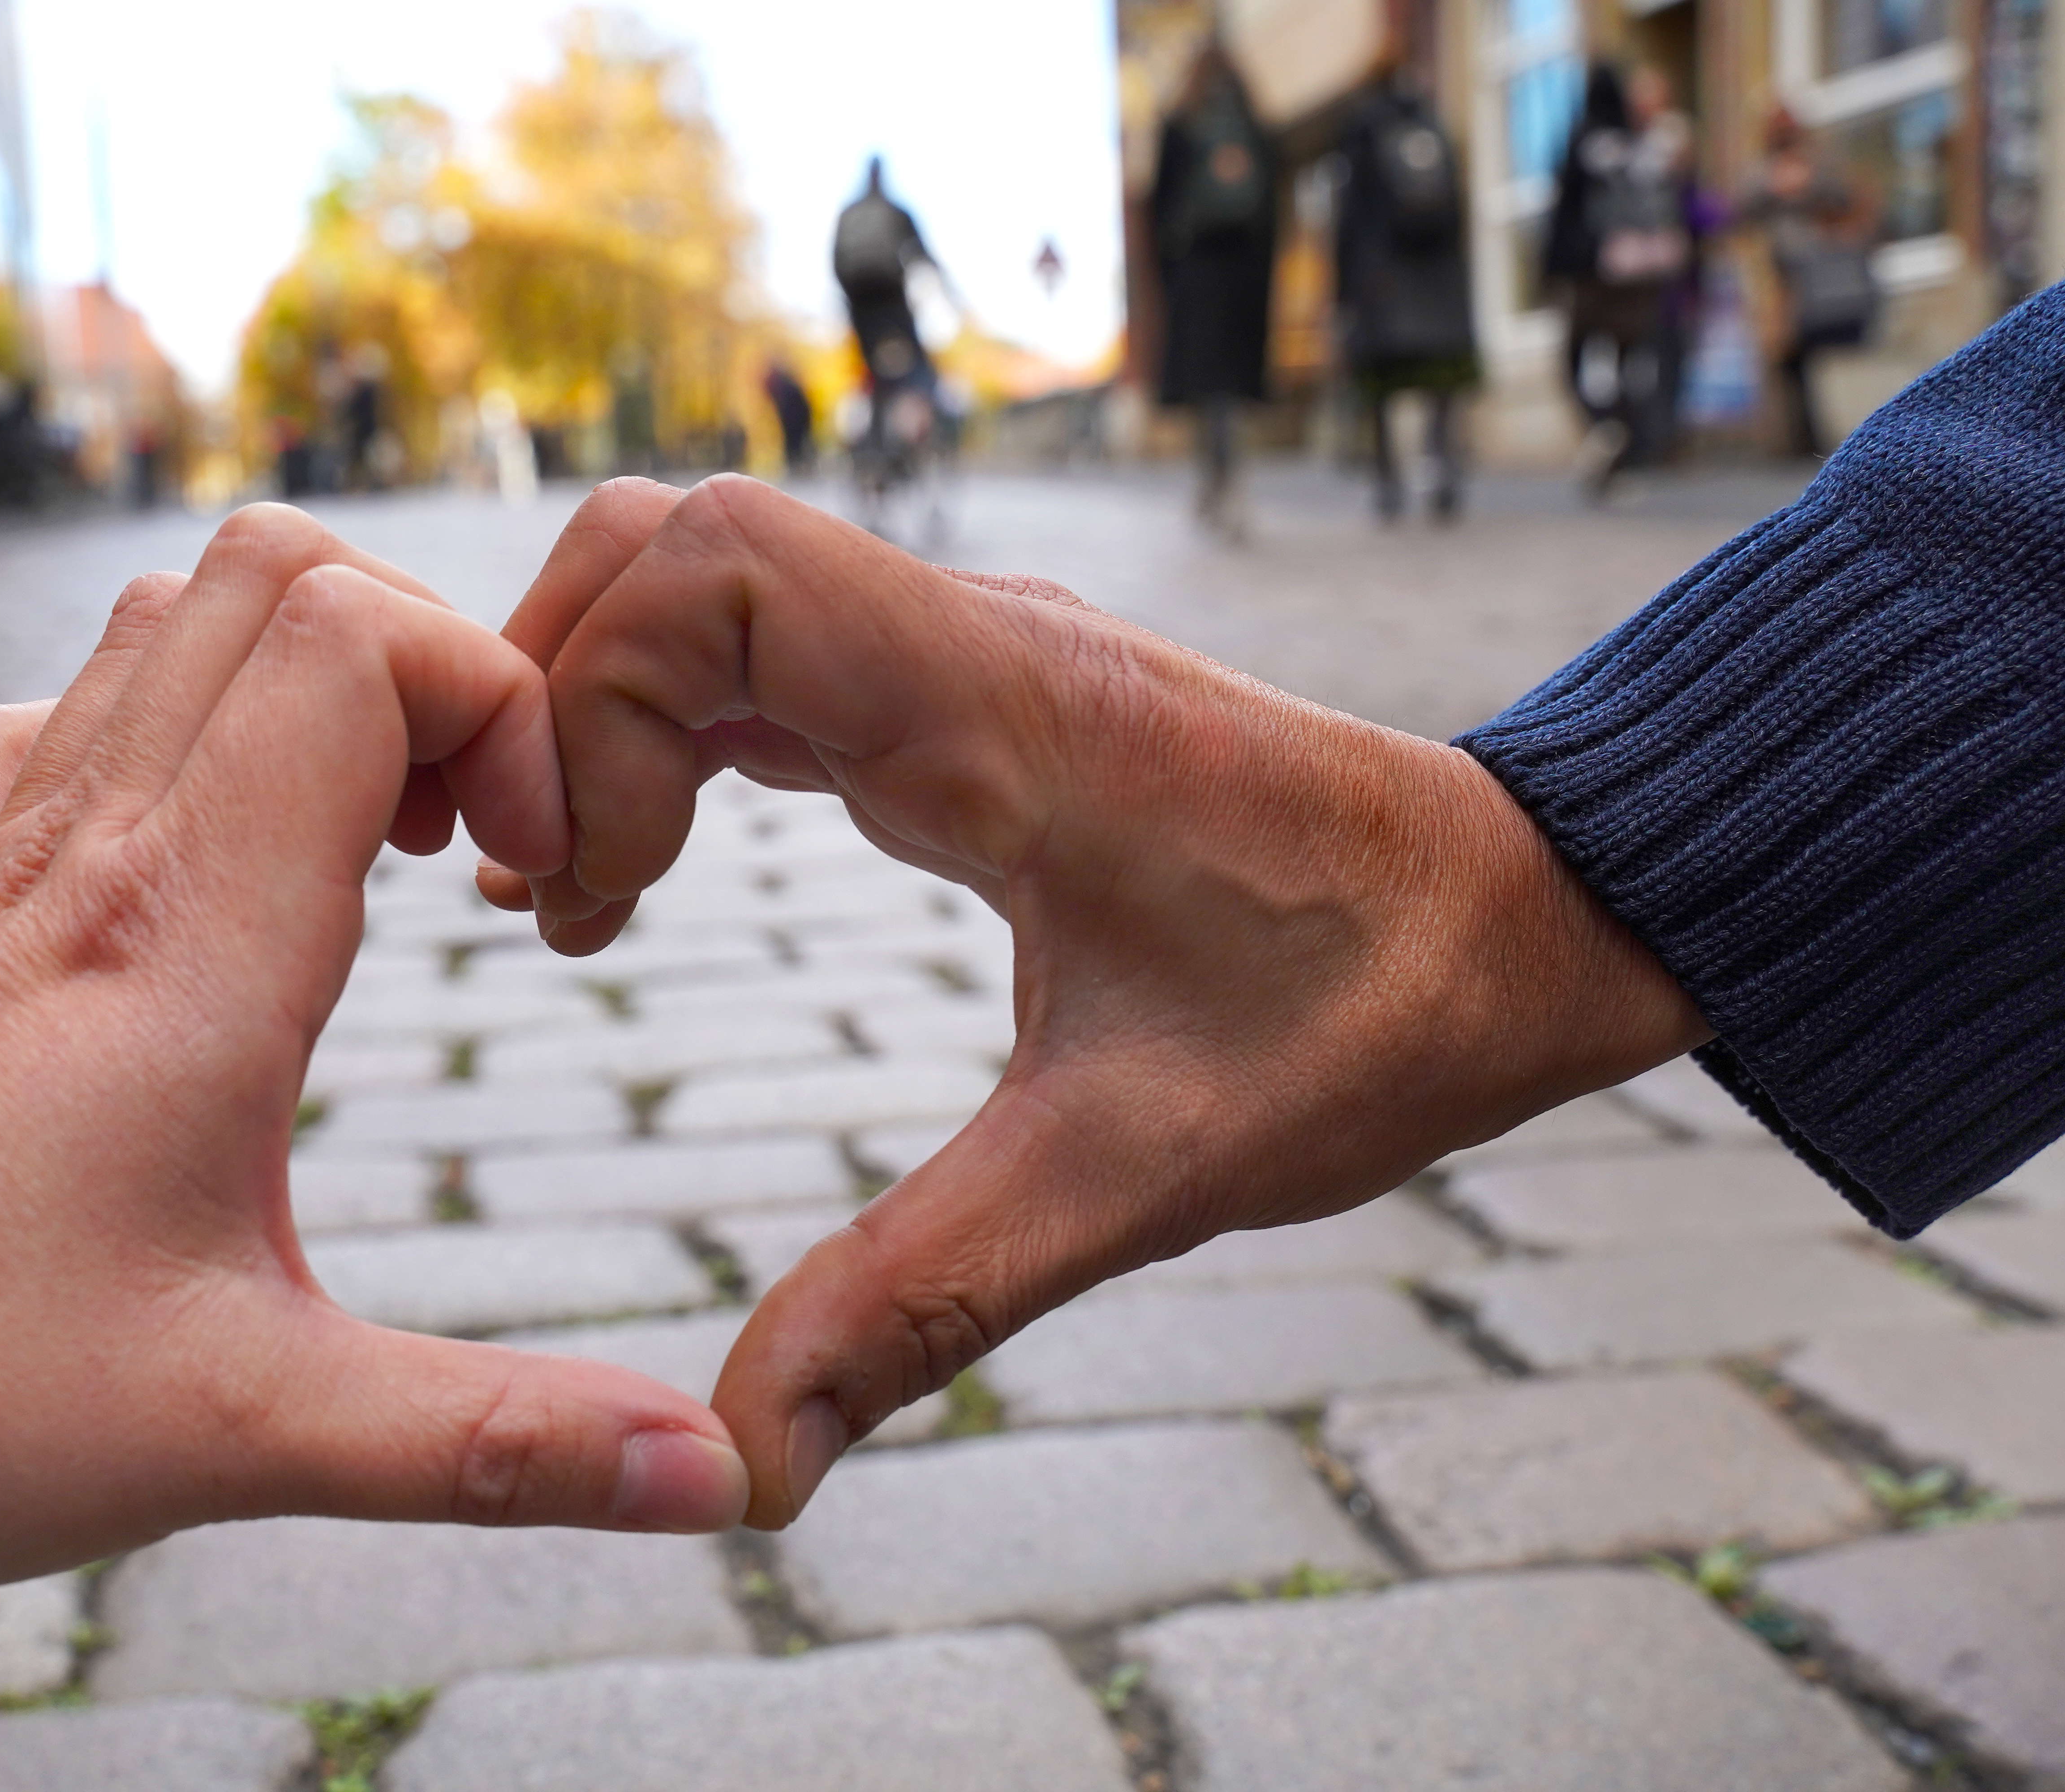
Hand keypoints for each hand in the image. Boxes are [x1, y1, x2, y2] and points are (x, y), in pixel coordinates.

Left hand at [0, 505, 747, 1605]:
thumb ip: (493, 1443)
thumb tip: (708, 1480)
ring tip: (379, 836)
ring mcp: (15, 848)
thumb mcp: (250, 1429)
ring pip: (176, 609)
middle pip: (284, 571)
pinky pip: (75, 708)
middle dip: (433, 659)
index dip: (505, 711)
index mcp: (190, 935)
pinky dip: (180, 722)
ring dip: (313, 672)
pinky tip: (214, 851)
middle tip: (477, 838)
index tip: (535, 869)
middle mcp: (99, 845)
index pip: (372, 646)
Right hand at [481, 477, 1707, 1527]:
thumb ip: (921, 1305)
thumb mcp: (1132, 1176)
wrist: (1521, 918)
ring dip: (608, 712)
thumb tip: (744, 1469)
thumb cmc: (1363, 1017)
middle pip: (673, 544)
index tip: (589, 900)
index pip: (712, 571)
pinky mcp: (977, 695)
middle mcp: (973, 641)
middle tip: (543, 894)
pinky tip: (643, 873)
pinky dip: (675, 732)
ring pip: (714, 580)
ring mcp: (973, 654)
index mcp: (1002, 708)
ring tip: (568, 900)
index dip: (592, 707)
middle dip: (556, 694)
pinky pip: (776, 651)